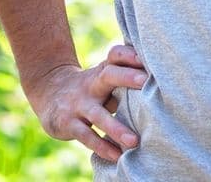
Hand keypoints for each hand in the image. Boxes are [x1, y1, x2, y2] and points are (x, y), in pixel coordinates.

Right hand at [27, 44, 147, 161]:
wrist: (50, 92)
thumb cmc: (91, 87)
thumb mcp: (105, 78)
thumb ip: (126, 79)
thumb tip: (160, 86)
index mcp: (103, 70)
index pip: (115, 55)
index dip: (129, 54)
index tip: (146, 58)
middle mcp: (91, 84)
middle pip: (108, 75)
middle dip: (126, 77)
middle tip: (146, 81)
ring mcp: (79, 104)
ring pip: (98, 114)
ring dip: (116, 128)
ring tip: (135, 141)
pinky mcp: (69, 123)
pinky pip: (87, 136)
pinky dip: (102, 147)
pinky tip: (117, 156)